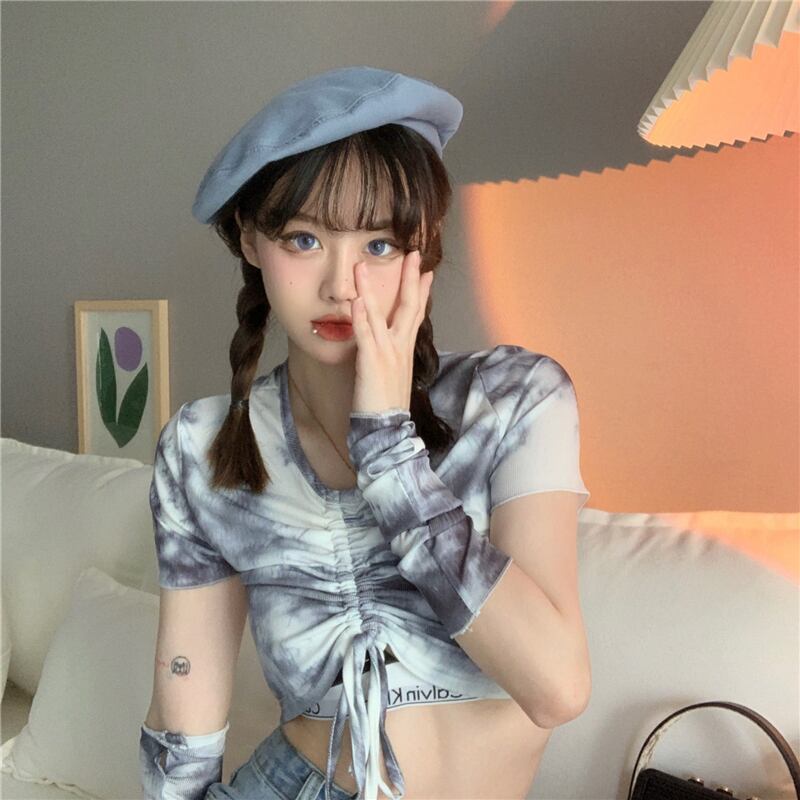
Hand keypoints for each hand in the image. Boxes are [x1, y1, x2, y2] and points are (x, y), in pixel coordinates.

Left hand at [350, 250, 433, 413]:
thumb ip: (392, 356)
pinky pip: (365, 336)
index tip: (426, 271)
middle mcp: (399, 347)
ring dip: (369, 289)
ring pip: (379, 314)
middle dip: (410, 278)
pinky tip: (355, 301)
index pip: (416, 314)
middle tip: (413, 254)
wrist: (388, 428)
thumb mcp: (394, 375)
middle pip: (408, 306)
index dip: (421, 291)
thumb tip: (390, 346)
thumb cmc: (387, 405)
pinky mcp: (372, 362)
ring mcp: (387, 353)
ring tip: (361, 266)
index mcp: (405, 350)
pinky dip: (360, 318)